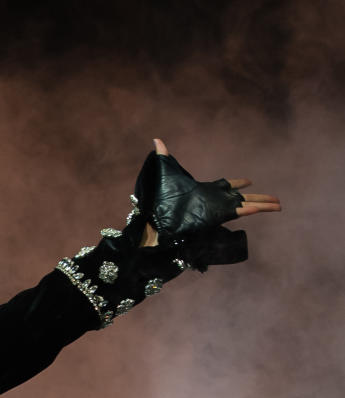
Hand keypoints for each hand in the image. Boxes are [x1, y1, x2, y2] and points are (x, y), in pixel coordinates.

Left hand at [138, 140, 281, 246]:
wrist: (157, 218)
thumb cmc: (160, 198)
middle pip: (244, 197)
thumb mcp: (165, 173)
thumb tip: (156, 140)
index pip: (226, 185)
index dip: (237, 183)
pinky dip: (251, 209)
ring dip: (263, 204)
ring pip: (247, 205)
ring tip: (279, 206)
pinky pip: (239, 212)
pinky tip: (263, 208)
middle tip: (276, 199)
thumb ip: (163, 156)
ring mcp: (219, 208)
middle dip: (260, 197)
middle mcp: (216, 200)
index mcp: (207, 190)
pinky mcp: (218, 216)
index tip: (249, 181)